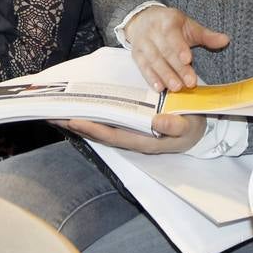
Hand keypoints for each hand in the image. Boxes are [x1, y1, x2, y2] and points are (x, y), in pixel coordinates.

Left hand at [58, 113, 206, 154]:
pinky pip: (107, 123)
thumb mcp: (189, 127)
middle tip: (53, 115)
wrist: (199, 131)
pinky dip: (91, 117)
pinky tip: (80, 111)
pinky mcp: (130, 127)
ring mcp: (130, 134)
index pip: (112, 135)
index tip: (74, 120)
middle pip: (99, 134)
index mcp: (144, 141)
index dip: (93, 129)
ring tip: (58, 113)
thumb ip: (175, 126)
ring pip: (100, 129)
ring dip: (79, 122)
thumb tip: (157, 121)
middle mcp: (132, 139)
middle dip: (77, 125)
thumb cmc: (193, 127)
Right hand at [123, 6, 229, 91]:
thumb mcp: (189, 25)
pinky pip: (143, 68)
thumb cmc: (170, 24)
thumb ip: (206, 35)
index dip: (179, 47)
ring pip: (154, 61)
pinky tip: (160, 88)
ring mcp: (143, 44)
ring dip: (165, 76)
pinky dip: (151, 78)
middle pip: (165, 51)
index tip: (188, 60)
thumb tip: (225, 40)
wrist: (143, 20)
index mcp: (167, 21)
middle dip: (177, 68)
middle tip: (189, 82)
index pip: (172, 35)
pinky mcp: (136, 55)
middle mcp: (153, 31)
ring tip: (177, 87)